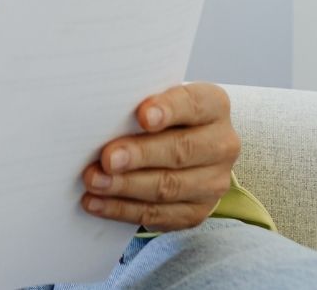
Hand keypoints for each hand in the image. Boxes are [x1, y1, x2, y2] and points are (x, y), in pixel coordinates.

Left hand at [79, 82, 238, 231]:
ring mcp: (213, 182)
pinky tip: (97, 203)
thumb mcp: (157, 102)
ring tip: (94, 181)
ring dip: (126, 186)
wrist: (183, 149)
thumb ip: (139, 106)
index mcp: (214, 106)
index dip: (169, 110)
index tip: (142, 116)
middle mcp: (221, 144)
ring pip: (168, 187)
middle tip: (107, 158)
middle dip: (140, 155)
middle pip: (181, 150)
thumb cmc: (161, 118)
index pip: (194, 105)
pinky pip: (158, 214)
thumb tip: (102, 119)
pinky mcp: (196, 211)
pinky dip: (123, 209)